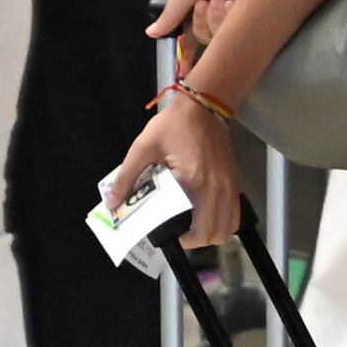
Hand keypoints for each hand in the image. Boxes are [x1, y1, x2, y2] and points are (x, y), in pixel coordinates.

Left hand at [106, 86, 240, 253]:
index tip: (163, 235)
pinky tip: (203, 215)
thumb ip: (127, 178)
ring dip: (211, 234)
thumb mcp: (143, 148)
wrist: (204, 105)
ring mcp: (230, 186)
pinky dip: (221, 222)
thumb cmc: (173, 125)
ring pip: (229, 226)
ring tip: (190, 228)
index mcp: (195, 182)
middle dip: (195, 241)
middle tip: (175, 234)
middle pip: (216, 233)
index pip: (197, 227)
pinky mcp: (233, 181)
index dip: (181, 240)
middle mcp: (217, 188)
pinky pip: (234, 213)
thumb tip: (113, 204)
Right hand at [147, 0, 256, 51]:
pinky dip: (231, 16)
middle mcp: (218, 20)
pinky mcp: (252, 25)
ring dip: (217, 16)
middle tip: (207, 1)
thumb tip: (151, 32)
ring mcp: (236, 23)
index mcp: (200, 12)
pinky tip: (236, 3)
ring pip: (219, 38)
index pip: (190, 40)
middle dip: (203, 21)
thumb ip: (170, 13)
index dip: (186, 55)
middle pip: (203, 39)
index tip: (185, 70)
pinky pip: (236, 34)